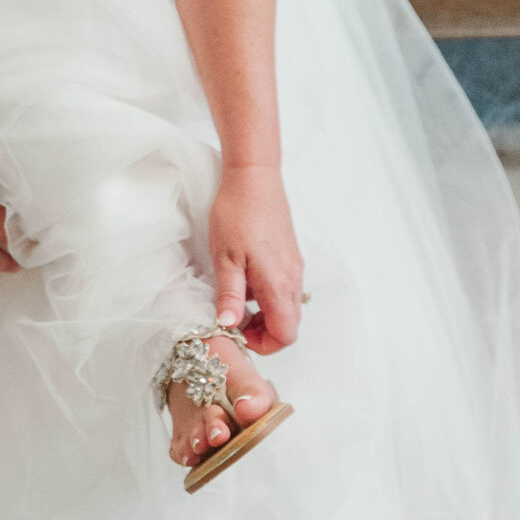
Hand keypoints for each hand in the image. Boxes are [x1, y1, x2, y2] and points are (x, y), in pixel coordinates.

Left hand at [209, 166, 301, 354]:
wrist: (254, 176)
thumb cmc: (237, 213)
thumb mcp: (225, 257)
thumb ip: (229, 295)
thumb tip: (228, 326)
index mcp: (278, 284)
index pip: (286, 335)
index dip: (264, 343)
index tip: (238, 333)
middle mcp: (293, 278)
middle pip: (289, 324)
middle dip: (263, 331)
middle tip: (233, 318)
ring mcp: (294, 266)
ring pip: (288, 306)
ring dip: (265, 312)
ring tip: (235, 296)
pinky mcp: (290, 255)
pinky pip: (285, 287)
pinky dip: (268, 294)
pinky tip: (244, 276)